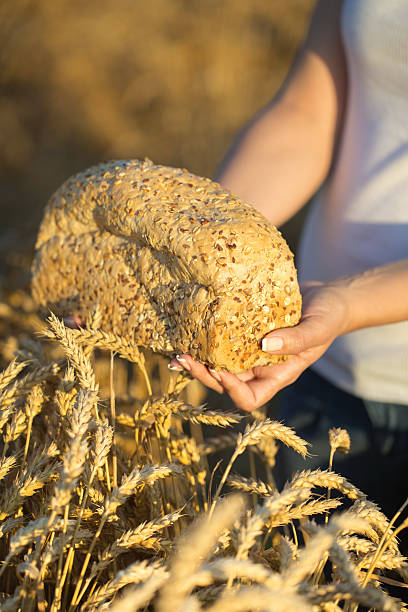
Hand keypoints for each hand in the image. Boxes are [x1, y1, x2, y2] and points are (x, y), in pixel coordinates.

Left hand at [169, 281, 349, 411]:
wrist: (328, 297)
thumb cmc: (329, 317)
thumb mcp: (319, 329)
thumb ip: (297, 340)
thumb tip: (265, 345)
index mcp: (278, 375)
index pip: (250, 398)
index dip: (233, 390)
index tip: (222, 371)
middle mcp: (260, 367)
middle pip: (226, 382)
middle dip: (204, 374)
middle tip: (185, 359)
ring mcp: (250, 349)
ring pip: (219, 361)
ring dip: (199, 359)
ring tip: (179, 349)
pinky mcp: (244, 329)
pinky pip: (222, 339)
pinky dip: (206, 337)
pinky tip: (190, 328)